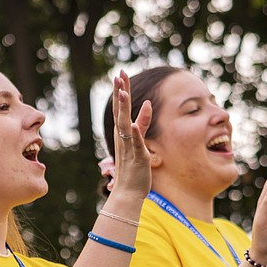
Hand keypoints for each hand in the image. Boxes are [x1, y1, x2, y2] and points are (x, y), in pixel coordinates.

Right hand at [108, 71, 152, 198]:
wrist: (128, 193)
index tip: (120, 73)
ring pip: (125, 124)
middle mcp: (123, 138)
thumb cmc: (134, 169)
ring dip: (124, 109)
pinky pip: (135, 144)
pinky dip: (134, 134)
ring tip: (123, 91)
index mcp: (123, 133)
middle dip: (120, 92)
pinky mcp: (137, 158)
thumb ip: (143, 123)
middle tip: (118, 74)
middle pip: (120, 111)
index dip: (122, 90)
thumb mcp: (140, 141)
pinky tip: (133, 124)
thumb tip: (148, 105)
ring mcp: (129, 147)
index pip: (122, 108)